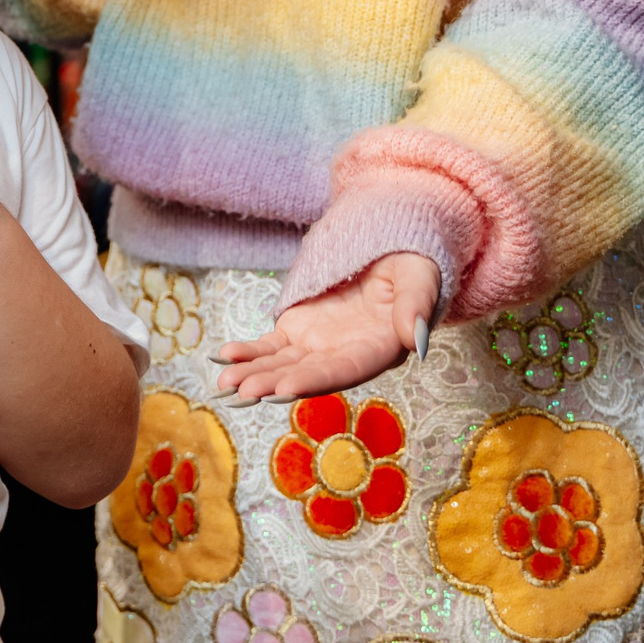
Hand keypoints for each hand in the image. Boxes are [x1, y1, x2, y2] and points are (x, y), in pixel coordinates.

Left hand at [211, 253, 438, 400]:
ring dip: (253, 375)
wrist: (388, 249)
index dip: (315, 380)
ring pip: (282, 365)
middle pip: (307, 374)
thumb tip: (416, 342)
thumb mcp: (421, 275)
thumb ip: (417, 305)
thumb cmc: (412, 262)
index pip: (345, 369)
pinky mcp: (298, 330)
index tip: (284, 390)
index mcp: (379, 348)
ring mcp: (318, 345)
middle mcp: (346, 355)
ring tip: (224, 383)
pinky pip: (270, 346)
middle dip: (273, 384)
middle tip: (243, 393)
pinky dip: (247, 353)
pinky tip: (223, 357)